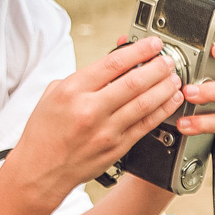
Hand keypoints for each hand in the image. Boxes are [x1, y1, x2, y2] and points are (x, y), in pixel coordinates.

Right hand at [17, 35, 182, 184]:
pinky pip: (146, 125)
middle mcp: (90, 110)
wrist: (40, 170)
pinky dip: (162, 110)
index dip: (139, 51)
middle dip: (157, 67)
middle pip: (134, 82)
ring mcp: (106, 130)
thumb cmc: (45, 132)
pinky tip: (171, 100)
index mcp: (73, 91)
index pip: (113, 64)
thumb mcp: (54, 94)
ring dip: (164, 87)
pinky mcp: (117, 147)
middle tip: (168, 60)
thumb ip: (83, 77)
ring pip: (144, 103)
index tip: (152, 44)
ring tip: (174, 77)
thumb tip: (112, 63)